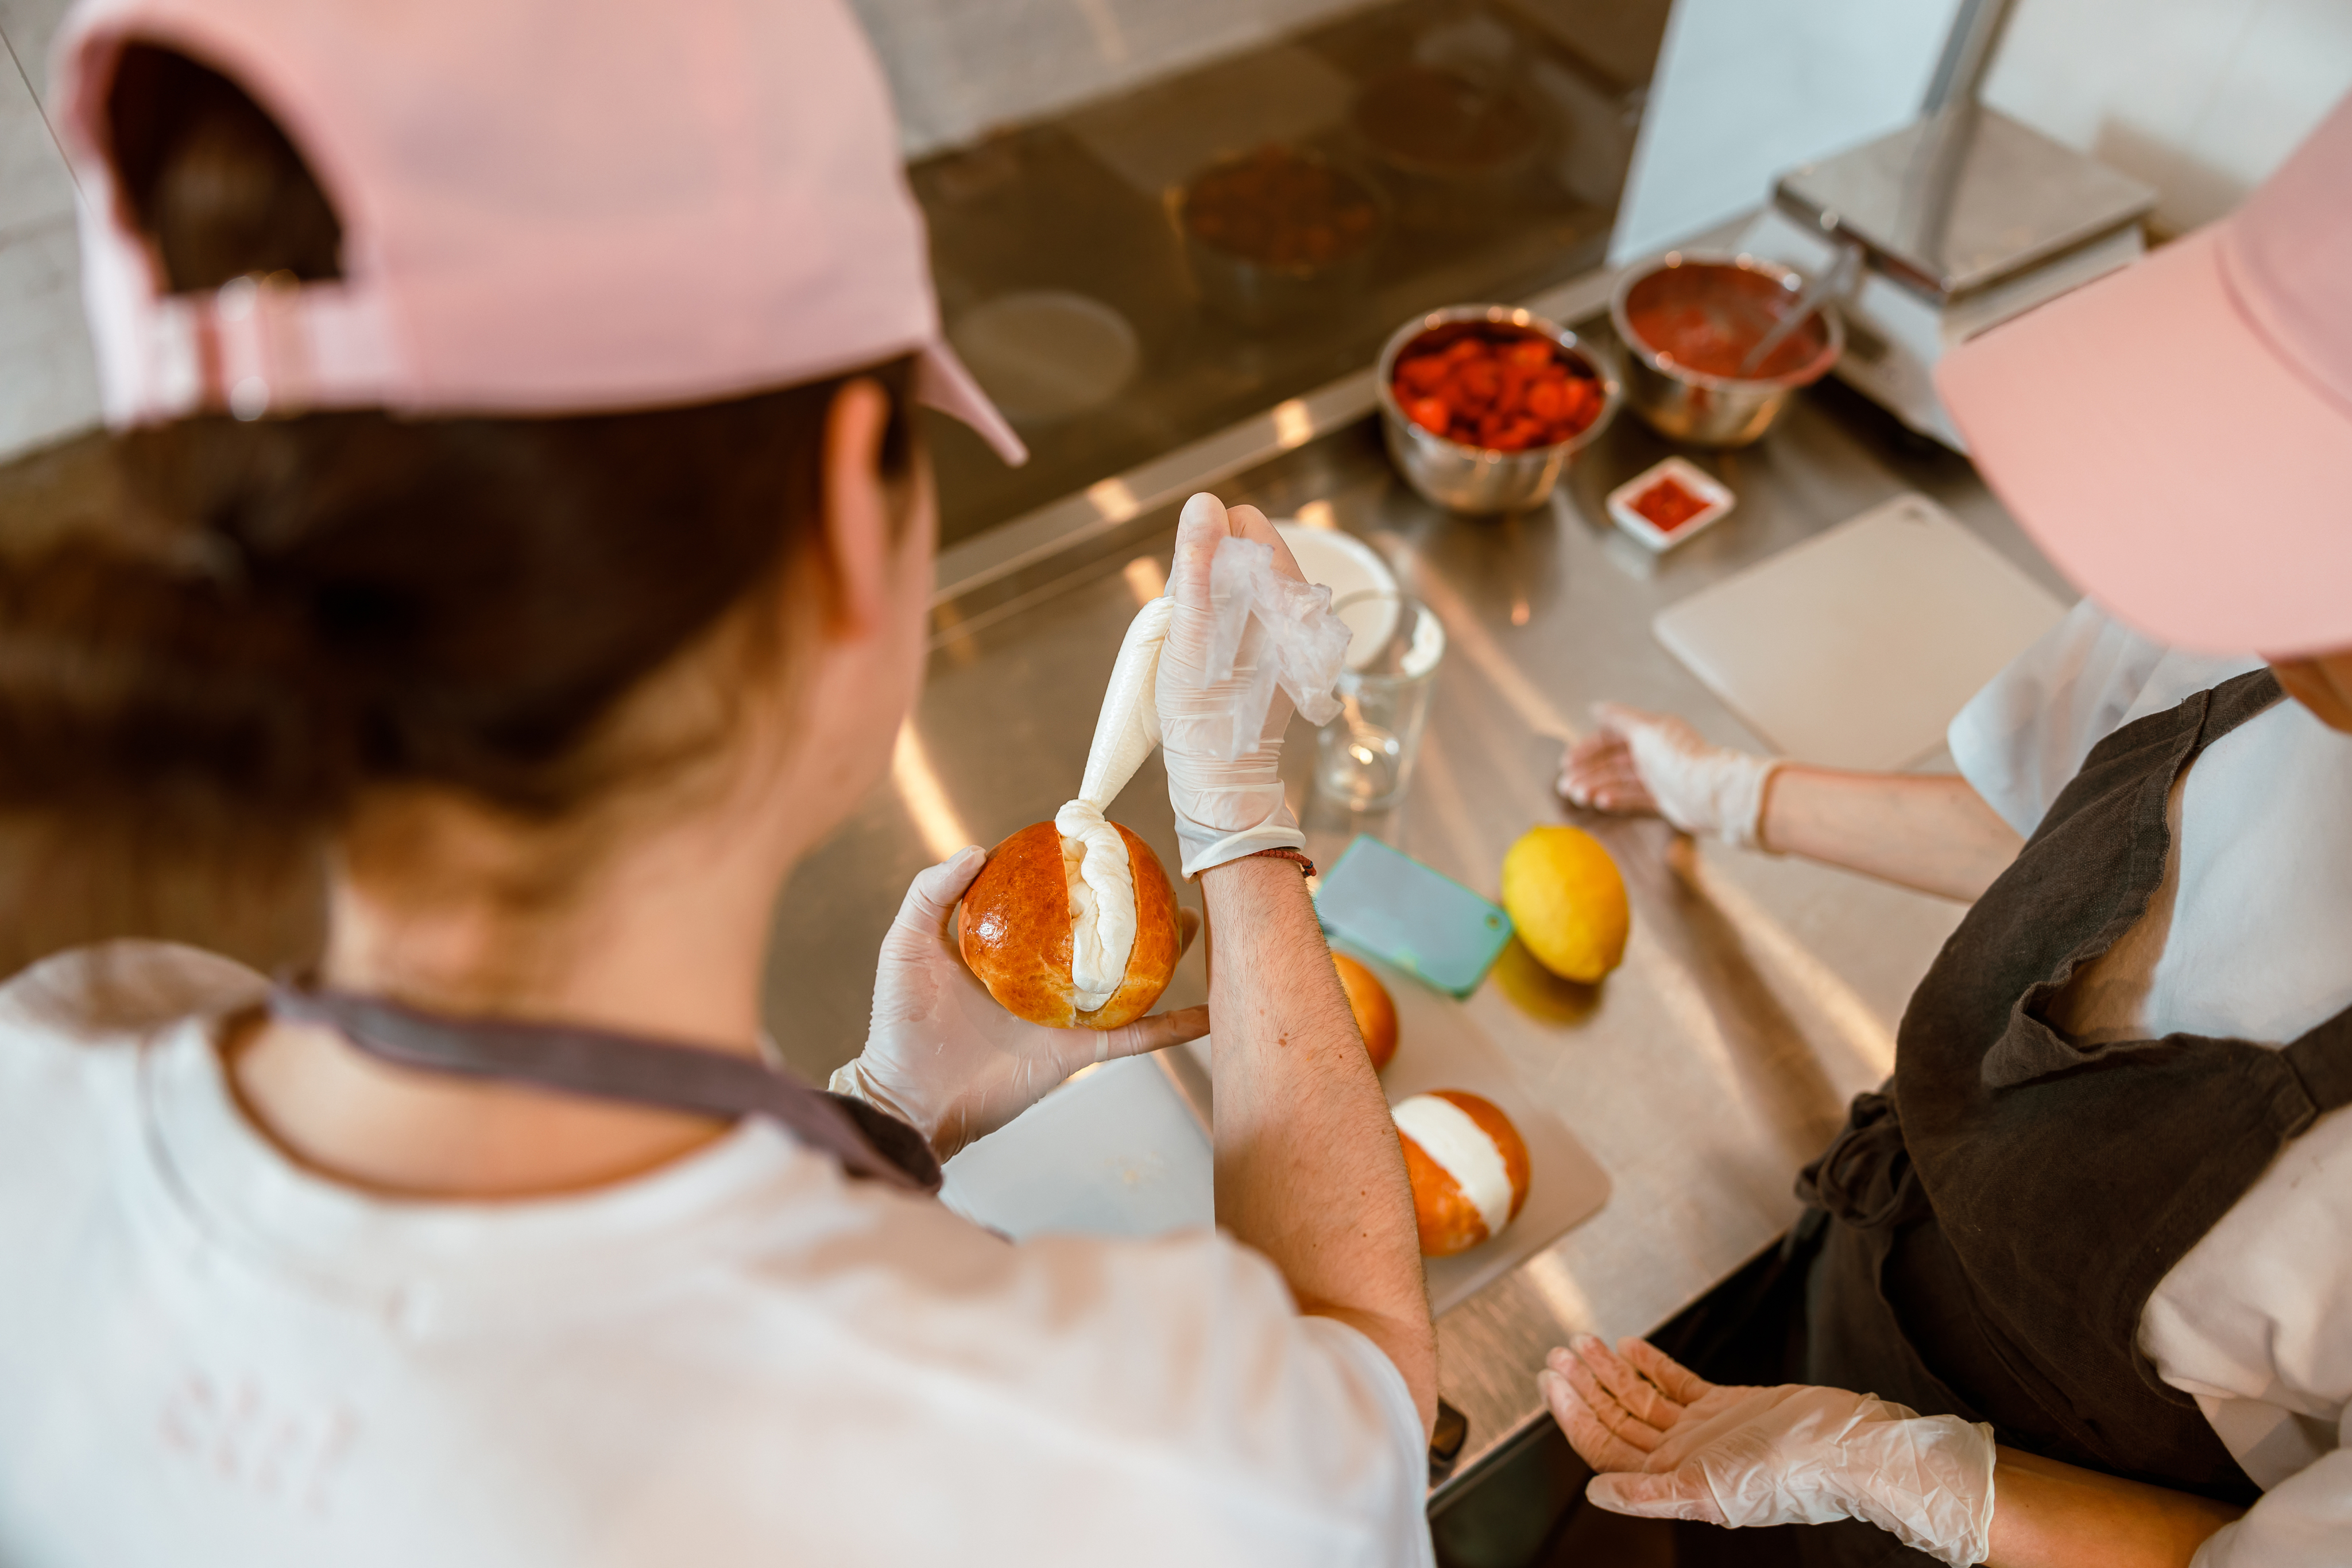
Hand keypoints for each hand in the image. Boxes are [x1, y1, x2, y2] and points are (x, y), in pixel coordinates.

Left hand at [833, 848, 1205, 1161]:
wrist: (910, 1099)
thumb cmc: (900, 1025)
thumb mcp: (906, 945)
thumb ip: (931, 893)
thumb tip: (978, 848)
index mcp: (1005, 948)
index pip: (1048, 903)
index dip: (1073, 876)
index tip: (1100, 846)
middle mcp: (1040, 977)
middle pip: (1097, 936)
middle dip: (1132, 910)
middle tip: (1162, 882)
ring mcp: (1063, 1013)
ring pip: (1125, 979)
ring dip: (1161, 957)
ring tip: (1195, 927)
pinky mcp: (1077, 1051)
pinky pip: (1133, 1036)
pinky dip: (1171, 1028)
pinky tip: (1207, 1015)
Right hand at [1156, 492, 1311, 876]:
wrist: (1223, 778)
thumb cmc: (1203, 714)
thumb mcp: (1190, 635)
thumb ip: (1197, 566)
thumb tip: (1203, 503)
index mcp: (1284, 591)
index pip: (1244, 523)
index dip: (1208, 547)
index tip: (1193, 593)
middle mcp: (1299, 604)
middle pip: (1242, 552)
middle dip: (1210, 576)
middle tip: (1197, 629)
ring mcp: (1291, 627)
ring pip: (1242, 582)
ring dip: (1216, 602)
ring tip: (1205, 647)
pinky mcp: (1281, 648)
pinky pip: (1247, 612)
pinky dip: (1225, 624)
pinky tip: (1216, 658)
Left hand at [1540, 1336, 1994, 1567]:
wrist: (1851, 1448)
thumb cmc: (1793, 1477)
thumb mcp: (1711, 1491)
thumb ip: (1649, 1495)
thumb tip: (1594, 1495)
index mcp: (1675, 1482)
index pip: (1606, 1449)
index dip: (1575, 1416)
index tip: (1552, 1381)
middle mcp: (1684, 1457)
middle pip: (1618, 1419)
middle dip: (1586, 1386)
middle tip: (1560, 1352)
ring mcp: (1705, 1431)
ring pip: (1642, 1399)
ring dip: (1612, 1371)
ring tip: (1586, 1343)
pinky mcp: (1729, 1407)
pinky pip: (1677, 1384)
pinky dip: (1652, 1365)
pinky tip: (1632, 1347)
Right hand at [1557, 702, 1780, 849]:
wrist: (1711, 794)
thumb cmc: (1681, 760)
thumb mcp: (1646, 730)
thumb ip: (1619, 718)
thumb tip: (1597, 707)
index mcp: (1651, 731)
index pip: (1611, 736)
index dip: (1588, 747)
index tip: (1568, 760)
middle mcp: (1654, 752)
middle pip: (1613, 760)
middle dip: (1588, 771)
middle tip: (1566, 784)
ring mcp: (1659, 776)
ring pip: (1620, 780)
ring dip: (1596, 786)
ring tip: (1579, 796)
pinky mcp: (1664, 799)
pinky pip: (1633, 797)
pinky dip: (1616, 799)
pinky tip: (1601, 802)